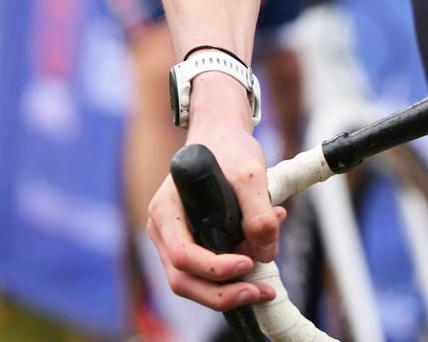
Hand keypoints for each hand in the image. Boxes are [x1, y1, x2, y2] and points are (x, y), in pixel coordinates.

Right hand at [145, 80, 283, 311]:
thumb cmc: (228, 148)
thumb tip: (265, 255)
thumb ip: (259, 213)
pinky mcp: (190, 242)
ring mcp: (173, 239)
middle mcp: (162, 230)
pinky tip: (259, 255)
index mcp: (165, 211)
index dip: (215, 269)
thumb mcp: (250, 173)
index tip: (249, 264)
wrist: (221, 133)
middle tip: (260, 293)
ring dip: (227, 290)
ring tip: (263, 283)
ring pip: (192, 282)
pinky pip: (205, 270)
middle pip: (183, 280)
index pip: (183, 257)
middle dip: (221, 294)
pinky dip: (231, 273)